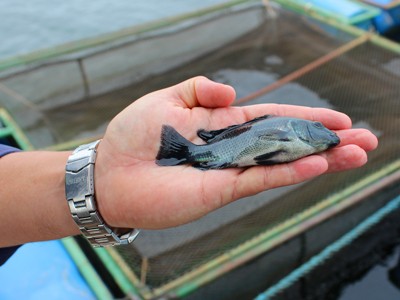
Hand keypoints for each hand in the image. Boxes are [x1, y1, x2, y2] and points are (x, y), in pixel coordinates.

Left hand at [95, 77, 377, 229]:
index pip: (273, 119)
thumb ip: (200, 89)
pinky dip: (289, 173)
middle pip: (287, 143)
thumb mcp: (166, 99)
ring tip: (356, 154)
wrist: (110, 173)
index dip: (306, 118)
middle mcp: (231, 148)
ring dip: (320, 159)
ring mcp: (229, 170)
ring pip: (282, 163)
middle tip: (365, 140)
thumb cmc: (132, 135)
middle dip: (325, 141)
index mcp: (222, 123)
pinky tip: (317, 166)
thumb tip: (233, 92)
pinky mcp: (220, 190)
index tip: (339, 119)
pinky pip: (260, 179)